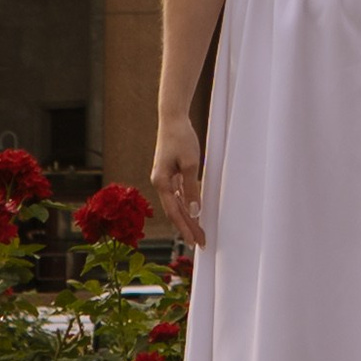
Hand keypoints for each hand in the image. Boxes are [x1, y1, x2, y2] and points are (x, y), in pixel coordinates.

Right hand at [151, 115, 205, 251]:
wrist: (172, 118)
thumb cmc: (181, 138)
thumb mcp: (190, 164)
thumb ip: (192, 188)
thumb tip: (194, 211)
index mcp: (161, 182)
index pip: (175, 212)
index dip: (185, 228)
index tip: (195, 241)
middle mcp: (159, 182)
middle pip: (174, 211)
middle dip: (187, 227)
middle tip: (200, 242)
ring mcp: (163, 178)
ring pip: (176, 204)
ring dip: (187, 218)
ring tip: (198, 232)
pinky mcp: (169, 173)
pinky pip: (178, 194)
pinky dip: (186, 204)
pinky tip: (193, 213)